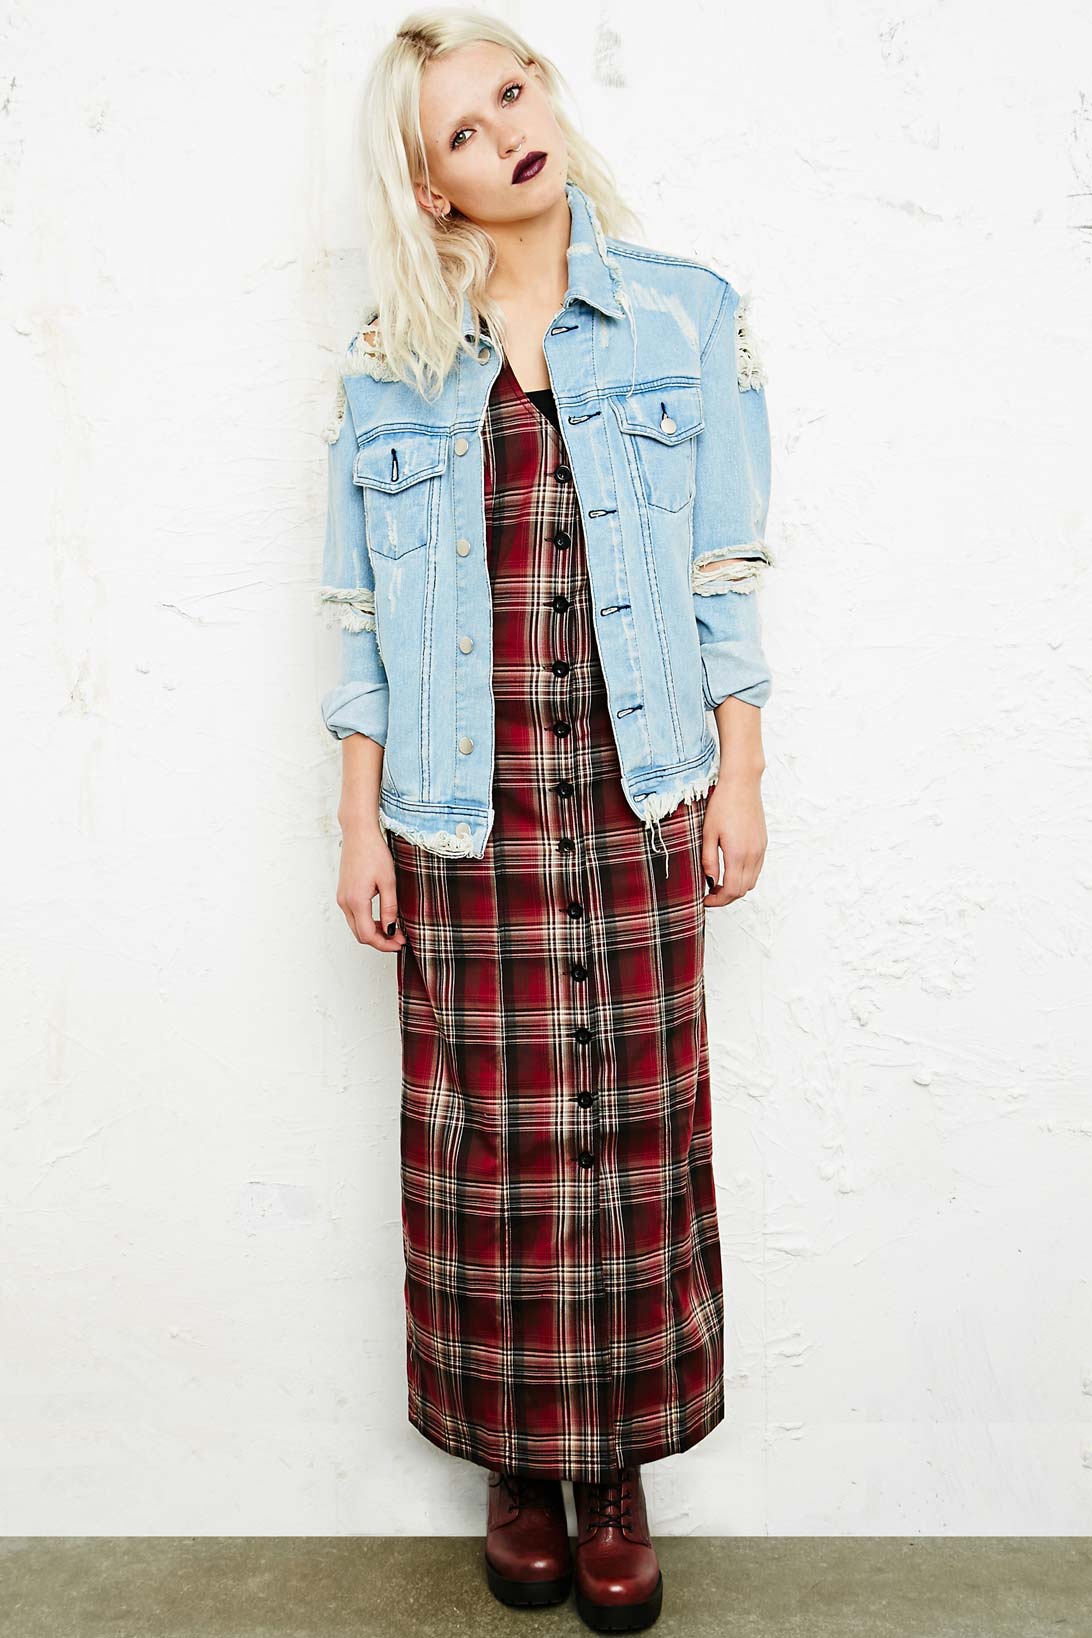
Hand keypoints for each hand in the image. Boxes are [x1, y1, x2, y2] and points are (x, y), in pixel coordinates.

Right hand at [335, 823, 407, 950]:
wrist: (358, 833)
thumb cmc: (373, 852)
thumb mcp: (388, 881)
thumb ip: (390, 908)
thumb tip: (391, 929)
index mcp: (356, 901)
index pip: (368, 935)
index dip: (384, 944)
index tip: (400, 943)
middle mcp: (345, 902)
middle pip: (360, 934)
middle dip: (380, 941)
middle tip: (399, 939)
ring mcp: (342, 898)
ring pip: (356, 926)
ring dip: (374, 932)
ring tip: (393, 929)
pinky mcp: (344, 893)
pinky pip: (354, 916)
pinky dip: (367, 922)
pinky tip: (382, 918)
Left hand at [702, 771, 766, 906]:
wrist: (742, 784)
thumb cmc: (722, 805)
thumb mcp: (708, 833)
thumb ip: (709, 860)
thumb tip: (710, 881)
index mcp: (737, 854)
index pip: (731, 890)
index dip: (718, 900)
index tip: (705, 900)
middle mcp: (753, 855)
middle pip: (743, 890)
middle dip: (726, 897)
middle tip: (709, 894)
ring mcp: (760, 850)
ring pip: (751, 882)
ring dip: (736, 888)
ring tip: (718, 882)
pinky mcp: (763, 843)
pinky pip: (756, 869)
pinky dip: (744, 876)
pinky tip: (731, 869)